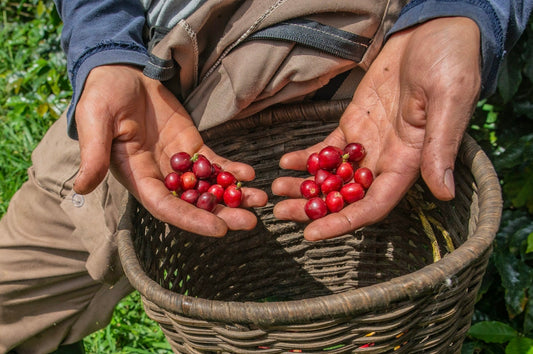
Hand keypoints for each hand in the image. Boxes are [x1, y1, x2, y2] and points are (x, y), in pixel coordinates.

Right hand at [73, 65, 267, 236]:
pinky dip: (232, 170)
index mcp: (137, 177)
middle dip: (222, 213)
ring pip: (209, 186)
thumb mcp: (95, 121)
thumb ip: (93, 154)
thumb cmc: (103, 96)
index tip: (219, 229)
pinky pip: (214, 162)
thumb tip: (81, 186)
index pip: (165, 206)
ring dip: (234, 195)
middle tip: (250, 221)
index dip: (191, 219)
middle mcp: (160, 176)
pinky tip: (249, 173)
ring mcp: (178, 163)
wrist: (122, 74)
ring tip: (260, 200)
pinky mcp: (191, 146)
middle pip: (194, 203)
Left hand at [273, 17, 480, 239]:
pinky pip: (328, 147)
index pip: (373, 204)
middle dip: (313, 207)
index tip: (311, 234)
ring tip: (275, 188)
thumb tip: (444, 193)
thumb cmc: (451, 62)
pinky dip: (308, 156)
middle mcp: (386, 158)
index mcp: (409, 161)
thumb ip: (440, 147)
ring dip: (305, 185)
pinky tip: (286, 162)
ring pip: (332, 174)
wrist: (434, 31)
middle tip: (280, 212)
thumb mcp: (450, 102)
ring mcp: (368, 142)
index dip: (343, 222)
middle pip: (346, 195)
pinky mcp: (355, 123)